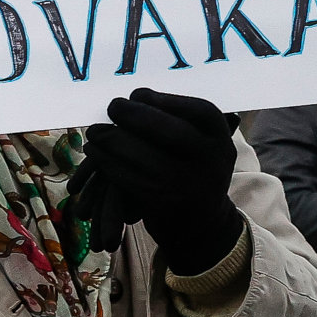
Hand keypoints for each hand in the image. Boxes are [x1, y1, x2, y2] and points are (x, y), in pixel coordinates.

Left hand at [71, 89, 242, 272]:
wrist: (200, 223)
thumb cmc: (190, 170)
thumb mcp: (198, 146)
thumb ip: (177, 123)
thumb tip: (134, 98)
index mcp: (221, 140)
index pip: (199, 111)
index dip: (164, 100)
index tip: (137, 93)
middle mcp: (211, 161)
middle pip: (170, 132)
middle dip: (135, 116)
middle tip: (112, 106)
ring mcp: (187, 184)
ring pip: (143, 155)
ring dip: (111, 139)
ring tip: (95, 131)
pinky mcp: (162, 203)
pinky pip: (129, 177)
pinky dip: (107, 162)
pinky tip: (96, 151)